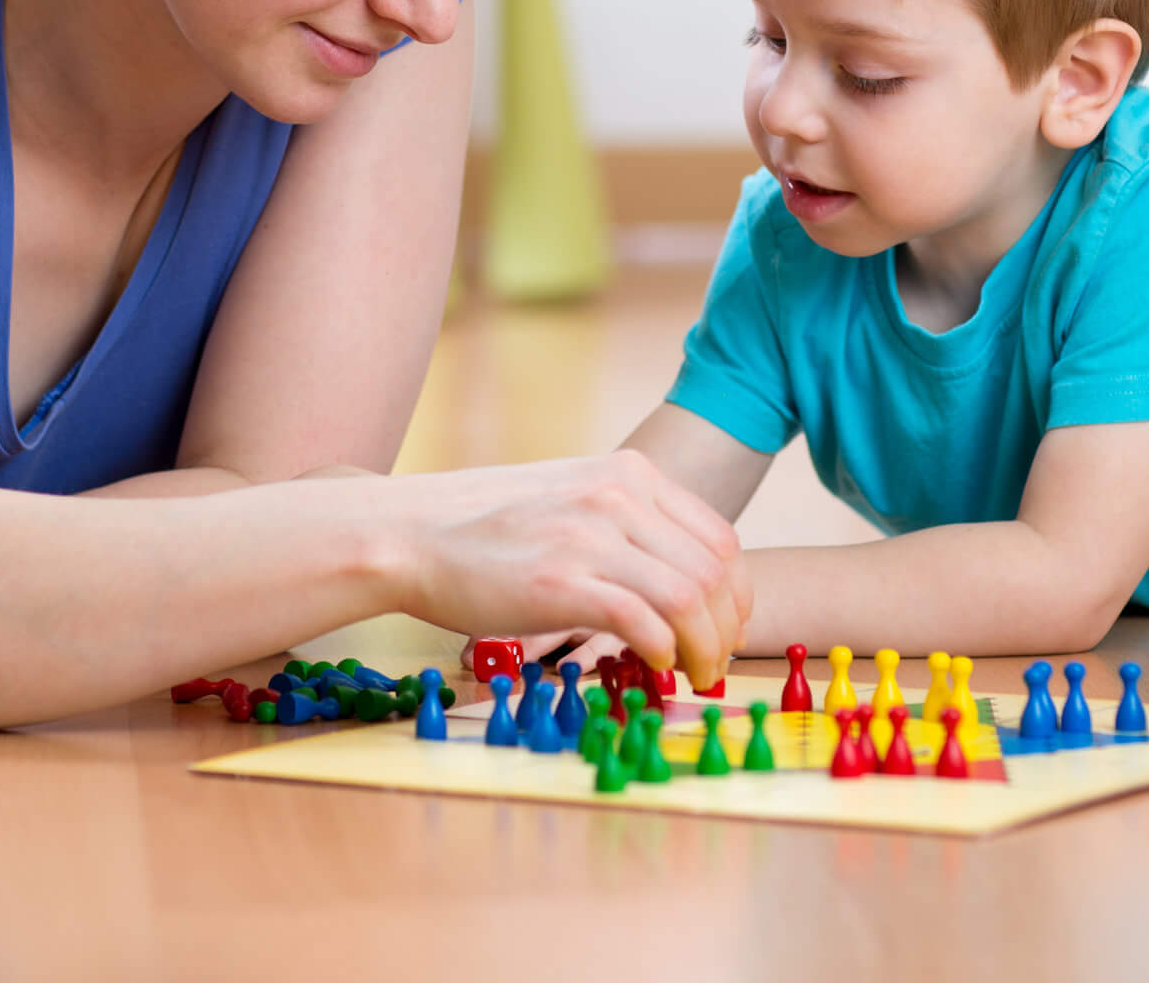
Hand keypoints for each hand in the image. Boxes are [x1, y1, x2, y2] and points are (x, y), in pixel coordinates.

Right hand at [396, 451, 750, 690]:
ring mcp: (590, 536)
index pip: (720, 539)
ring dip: (704, 649)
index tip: (726, 630)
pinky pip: (644, 622)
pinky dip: (663, 652)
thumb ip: (625, 524)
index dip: (736, 596)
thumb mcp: (571, 499)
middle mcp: (617, 497)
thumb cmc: (486, 528)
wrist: (411, 532)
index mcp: (628, 474)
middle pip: (714, 572)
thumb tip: (678, 579)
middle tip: (714, 665)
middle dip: (726, 630)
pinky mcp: (561, 581)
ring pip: (689, 599)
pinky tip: (654, 666)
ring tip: (693, 675)